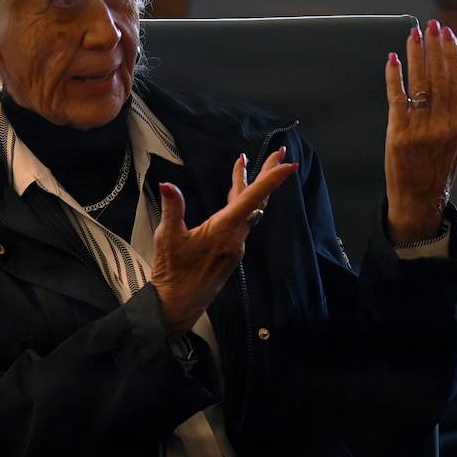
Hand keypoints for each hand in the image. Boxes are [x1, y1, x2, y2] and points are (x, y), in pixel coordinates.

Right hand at [151, 149, 297, 336]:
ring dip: (252, 186)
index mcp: (224, 230)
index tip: (288, 164)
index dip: (271, 180)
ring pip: (249, 209)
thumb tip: (169, 185)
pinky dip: (242, 201)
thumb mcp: (168, 238)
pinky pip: (242, 220)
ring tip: (249, 164)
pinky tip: (236, 193)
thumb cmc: (173, 274)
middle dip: (269, 174)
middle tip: (281, 153)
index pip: (252, 199)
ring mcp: (235, 244)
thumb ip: (172, 209)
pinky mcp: (231, 249)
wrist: (178, 303)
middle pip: (258, 200)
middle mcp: (236, 237)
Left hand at [382, 20, 456, 244]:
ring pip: (419, 85)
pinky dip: (395, 78)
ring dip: (416, 56)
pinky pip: (397, 100)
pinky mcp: (398, 135)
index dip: (452, 55)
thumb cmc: (439, 169)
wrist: (419, 199)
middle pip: (439, 78)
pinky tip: (393, 60)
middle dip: (435, 49)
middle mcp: (442, 125)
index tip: (448, 34)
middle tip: (431, 25)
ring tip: (414, 34)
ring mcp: (420, 130)